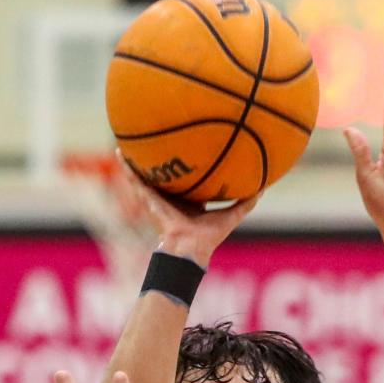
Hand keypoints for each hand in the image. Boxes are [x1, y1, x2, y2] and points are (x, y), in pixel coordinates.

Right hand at [116, 150, 258, 267]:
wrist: (190, 246)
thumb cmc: (210, 235)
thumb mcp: (232, 215)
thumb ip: (246, 202)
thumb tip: (263, 187)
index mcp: (191, 201)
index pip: (191, 180)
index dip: (192, 166)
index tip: (194, 149)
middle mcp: (174, 197)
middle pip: (168, 174)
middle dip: (165, 158)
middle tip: (163, 136)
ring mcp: (160, 198)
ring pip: (149, 174)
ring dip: (140, 158)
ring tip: (133, 138)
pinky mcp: (149, 198)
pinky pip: (136, 180)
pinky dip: (127, 167)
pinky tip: (119, 150)